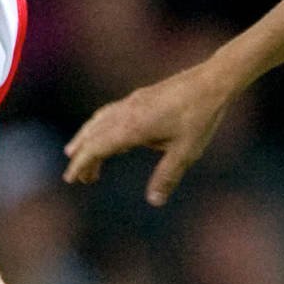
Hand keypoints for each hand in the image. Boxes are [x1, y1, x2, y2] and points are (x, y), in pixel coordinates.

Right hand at [62, 63, 232, 202]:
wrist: (212, 81)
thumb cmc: (200, 116)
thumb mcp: (186, 152)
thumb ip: (167, 176)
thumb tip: (154, 201)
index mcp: (132, 127)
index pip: (96, 147)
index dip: (81, 164)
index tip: (71, 178)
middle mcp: (127, 112)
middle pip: (92, 135)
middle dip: (81, 156)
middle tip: (77, 177)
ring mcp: (133, 102)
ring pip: (99, 121)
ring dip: (87, 138)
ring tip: (78, 153)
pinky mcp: (141, 97)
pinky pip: (111, 112)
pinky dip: (100, 125)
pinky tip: (109, 131)